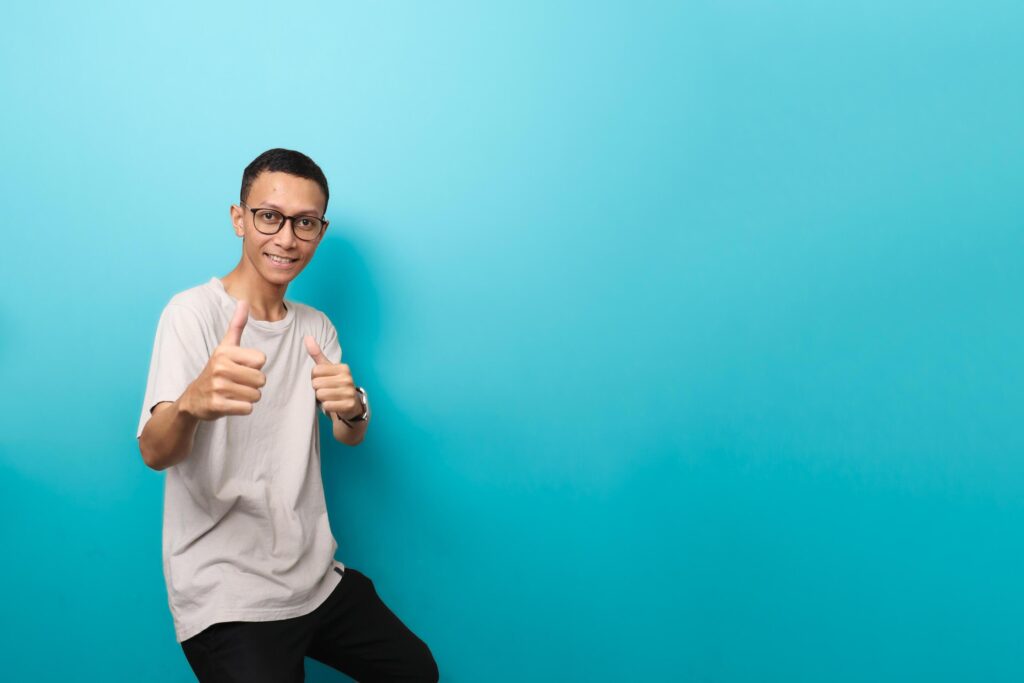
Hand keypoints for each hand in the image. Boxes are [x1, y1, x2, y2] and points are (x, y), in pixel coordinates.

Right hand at [181, 300, 267, 419]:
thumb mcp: (225, 346)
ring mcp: (217, 387)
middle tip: (237, 382)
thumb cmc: (216, 369)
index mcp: (225, 352)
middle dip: (254, 383)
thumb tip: (243, 301)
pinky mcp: (217, 405)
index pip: (261, 360)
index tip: (240, 366)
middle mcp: (220, 367)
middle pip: (261, 379)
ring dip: (249, 396)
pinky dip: (242, 408)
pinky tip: (230, 402)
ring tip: (233, 392)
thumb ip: (236, 325)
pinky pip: (247, 408)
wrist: (194, 398)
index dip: (255, 366)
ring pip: (256, 395)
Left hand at [304, 336, 360, 420]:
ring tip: (329, 397)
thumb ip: (316, 353)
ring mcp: (349, 392)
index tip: (323, 379)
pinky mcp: (349, 405)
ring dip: (321, 398)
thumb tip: (307, 337)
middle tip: (326, 389)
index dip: (315, 377)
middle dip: (317, 388)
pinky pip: (327, 405)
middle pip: (316, 383)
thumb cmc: (335, 383)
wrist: (350, 404)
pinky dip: (326, 406)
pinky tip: (333, 404)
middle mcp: (348, 379)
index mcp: (343, 368)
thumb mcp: (327, 368)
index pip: (315, 371)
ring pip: (321, 395)